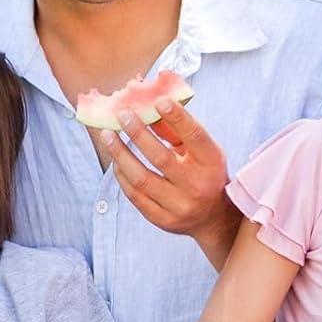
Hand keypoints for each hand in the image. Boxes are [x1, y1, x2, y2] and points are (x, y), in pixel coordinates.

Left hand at [97, 74, 232, 239]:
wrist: (213, 217)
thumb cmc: (205, 174)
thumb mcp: (201, 151)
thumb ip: (177, 131)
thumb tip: (149, 109)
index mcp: (211, 164)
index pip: (195, 137)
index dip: (177, 118)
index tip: (159, 101)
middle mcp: (197, 186)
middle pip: (161, 158)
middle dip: (138, 133)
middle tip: (122, 115)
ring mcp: (180, 206)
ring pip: (142, 179)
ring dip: (120, 154)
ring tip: (108, 136)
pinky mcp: (164, 220)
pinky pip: (135, 196)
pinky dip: (122, 175)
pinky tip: (116, 161)